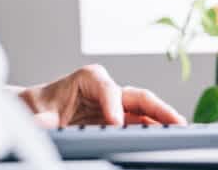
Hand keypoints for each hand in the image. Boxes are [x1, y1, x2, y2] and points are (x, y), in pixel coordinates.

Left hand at [17, 63, 184, 128]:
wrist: (37, 111)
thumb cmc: (40, 105)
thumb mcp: (37, 111)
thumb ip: (42, 118)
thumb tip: (45, 123)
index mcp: (89, 78)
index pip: (108, 89)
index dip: (113, 106)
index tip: (116, 123)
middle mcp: (107, 89)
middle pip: (139, 96)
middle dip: (159, 108)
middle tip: (176, 122)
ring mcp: (116, 105)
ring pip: (146, 111)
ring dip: (163, 121)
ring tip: (181, 133)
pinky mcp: (119, 120)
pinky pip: (141, 125)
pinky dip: (155, 131)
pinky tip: (166, 140)